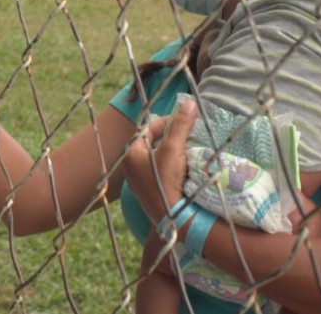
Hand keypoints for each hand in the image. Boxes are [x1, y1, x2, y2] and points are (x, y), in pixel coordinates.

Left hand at [124, 97, 198, 224]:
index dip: (166, 121)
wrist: (173, 218)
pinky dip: (170, 167)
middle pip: (150, 144)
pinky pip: (159, 173)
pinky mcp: (150, 194)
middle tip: (187, 134)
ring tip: (187, 149)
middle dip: (169, 137)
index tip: (183, 119)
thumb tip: (190, 103)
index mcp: (130, 154)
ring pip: (155, 159)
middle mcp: (130, 168)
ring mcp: (139, 183)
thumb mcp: (173, 148)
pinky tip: (183, 169)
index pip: (146, 129)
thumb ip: (180, 125)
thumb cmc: (166, 180)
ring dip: (170, 152)